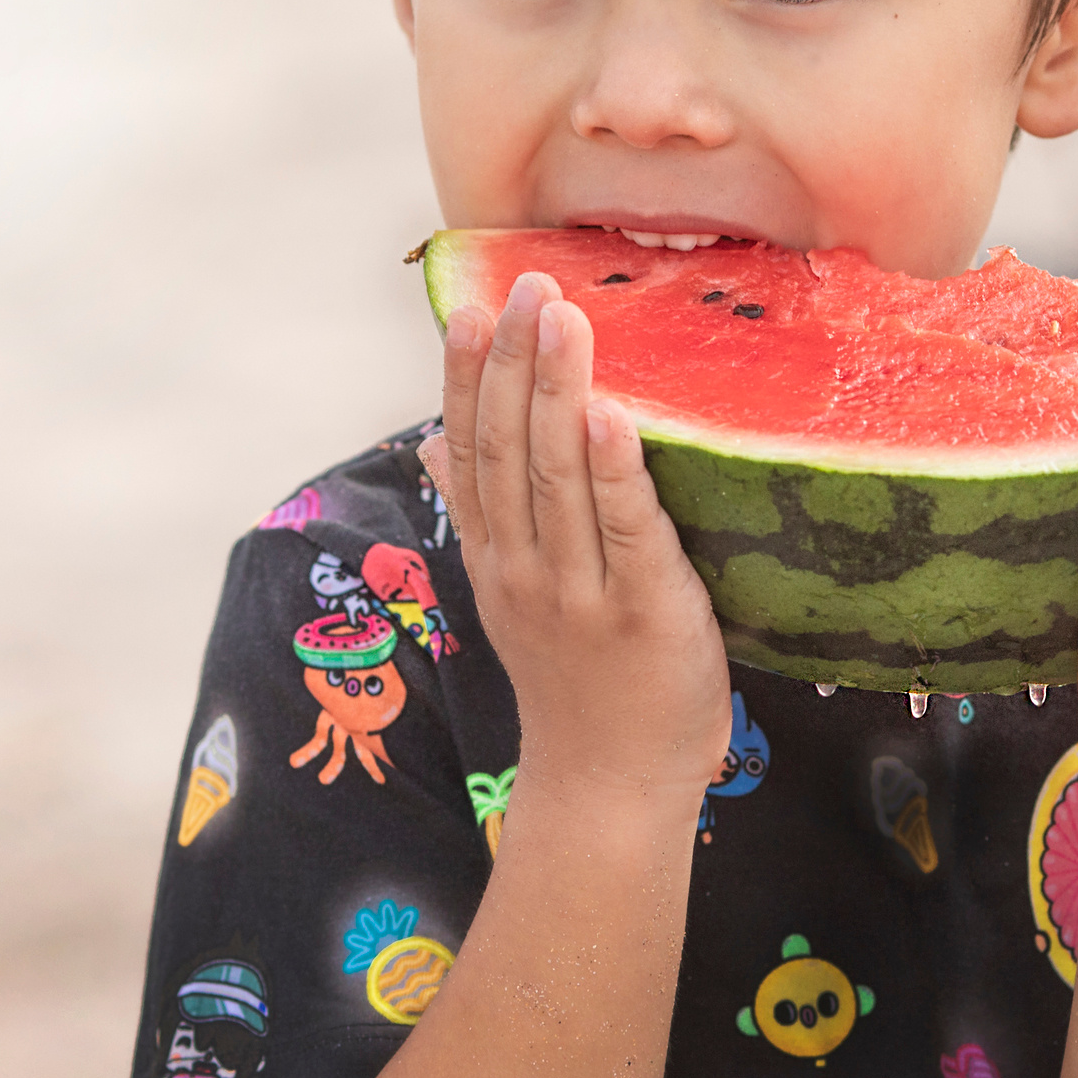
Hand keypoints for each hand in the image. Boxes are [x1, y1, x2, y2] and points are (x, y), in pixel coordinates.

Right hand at [420, 271, 731, 804]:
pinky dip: (616, 469)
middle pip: (511, 448)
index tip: (469, 306)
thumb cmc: (578, 684)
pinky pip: (627, 529)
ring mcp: (581, 591)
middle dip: (515, 361)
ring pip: (559, 475)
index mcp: (495, 558)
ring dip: (560, 390)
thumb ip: (481, 516)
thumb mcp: (512, 596)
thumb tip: (432, 441)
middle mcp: (526, 568)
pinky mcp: (646, 612)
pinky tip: (614, 413)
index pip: (471, 451)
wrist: (609, 793)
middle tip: (527, 284)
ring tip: (563, 317)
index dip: (467, 378)